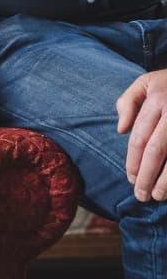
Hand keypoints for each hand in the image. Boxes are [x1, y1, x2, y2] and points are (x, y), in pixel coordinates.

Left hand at [117, 69, 166, 200]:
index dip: (133, 160)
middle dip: (146, 175)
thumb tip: (121, 129)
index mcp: (157, 100)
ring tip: (157, 196)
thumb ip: (128, 102)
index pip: (140, 137)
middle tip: (140, 194)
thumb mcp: (145, 82)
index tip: (130, 178)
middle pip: (156, 150)